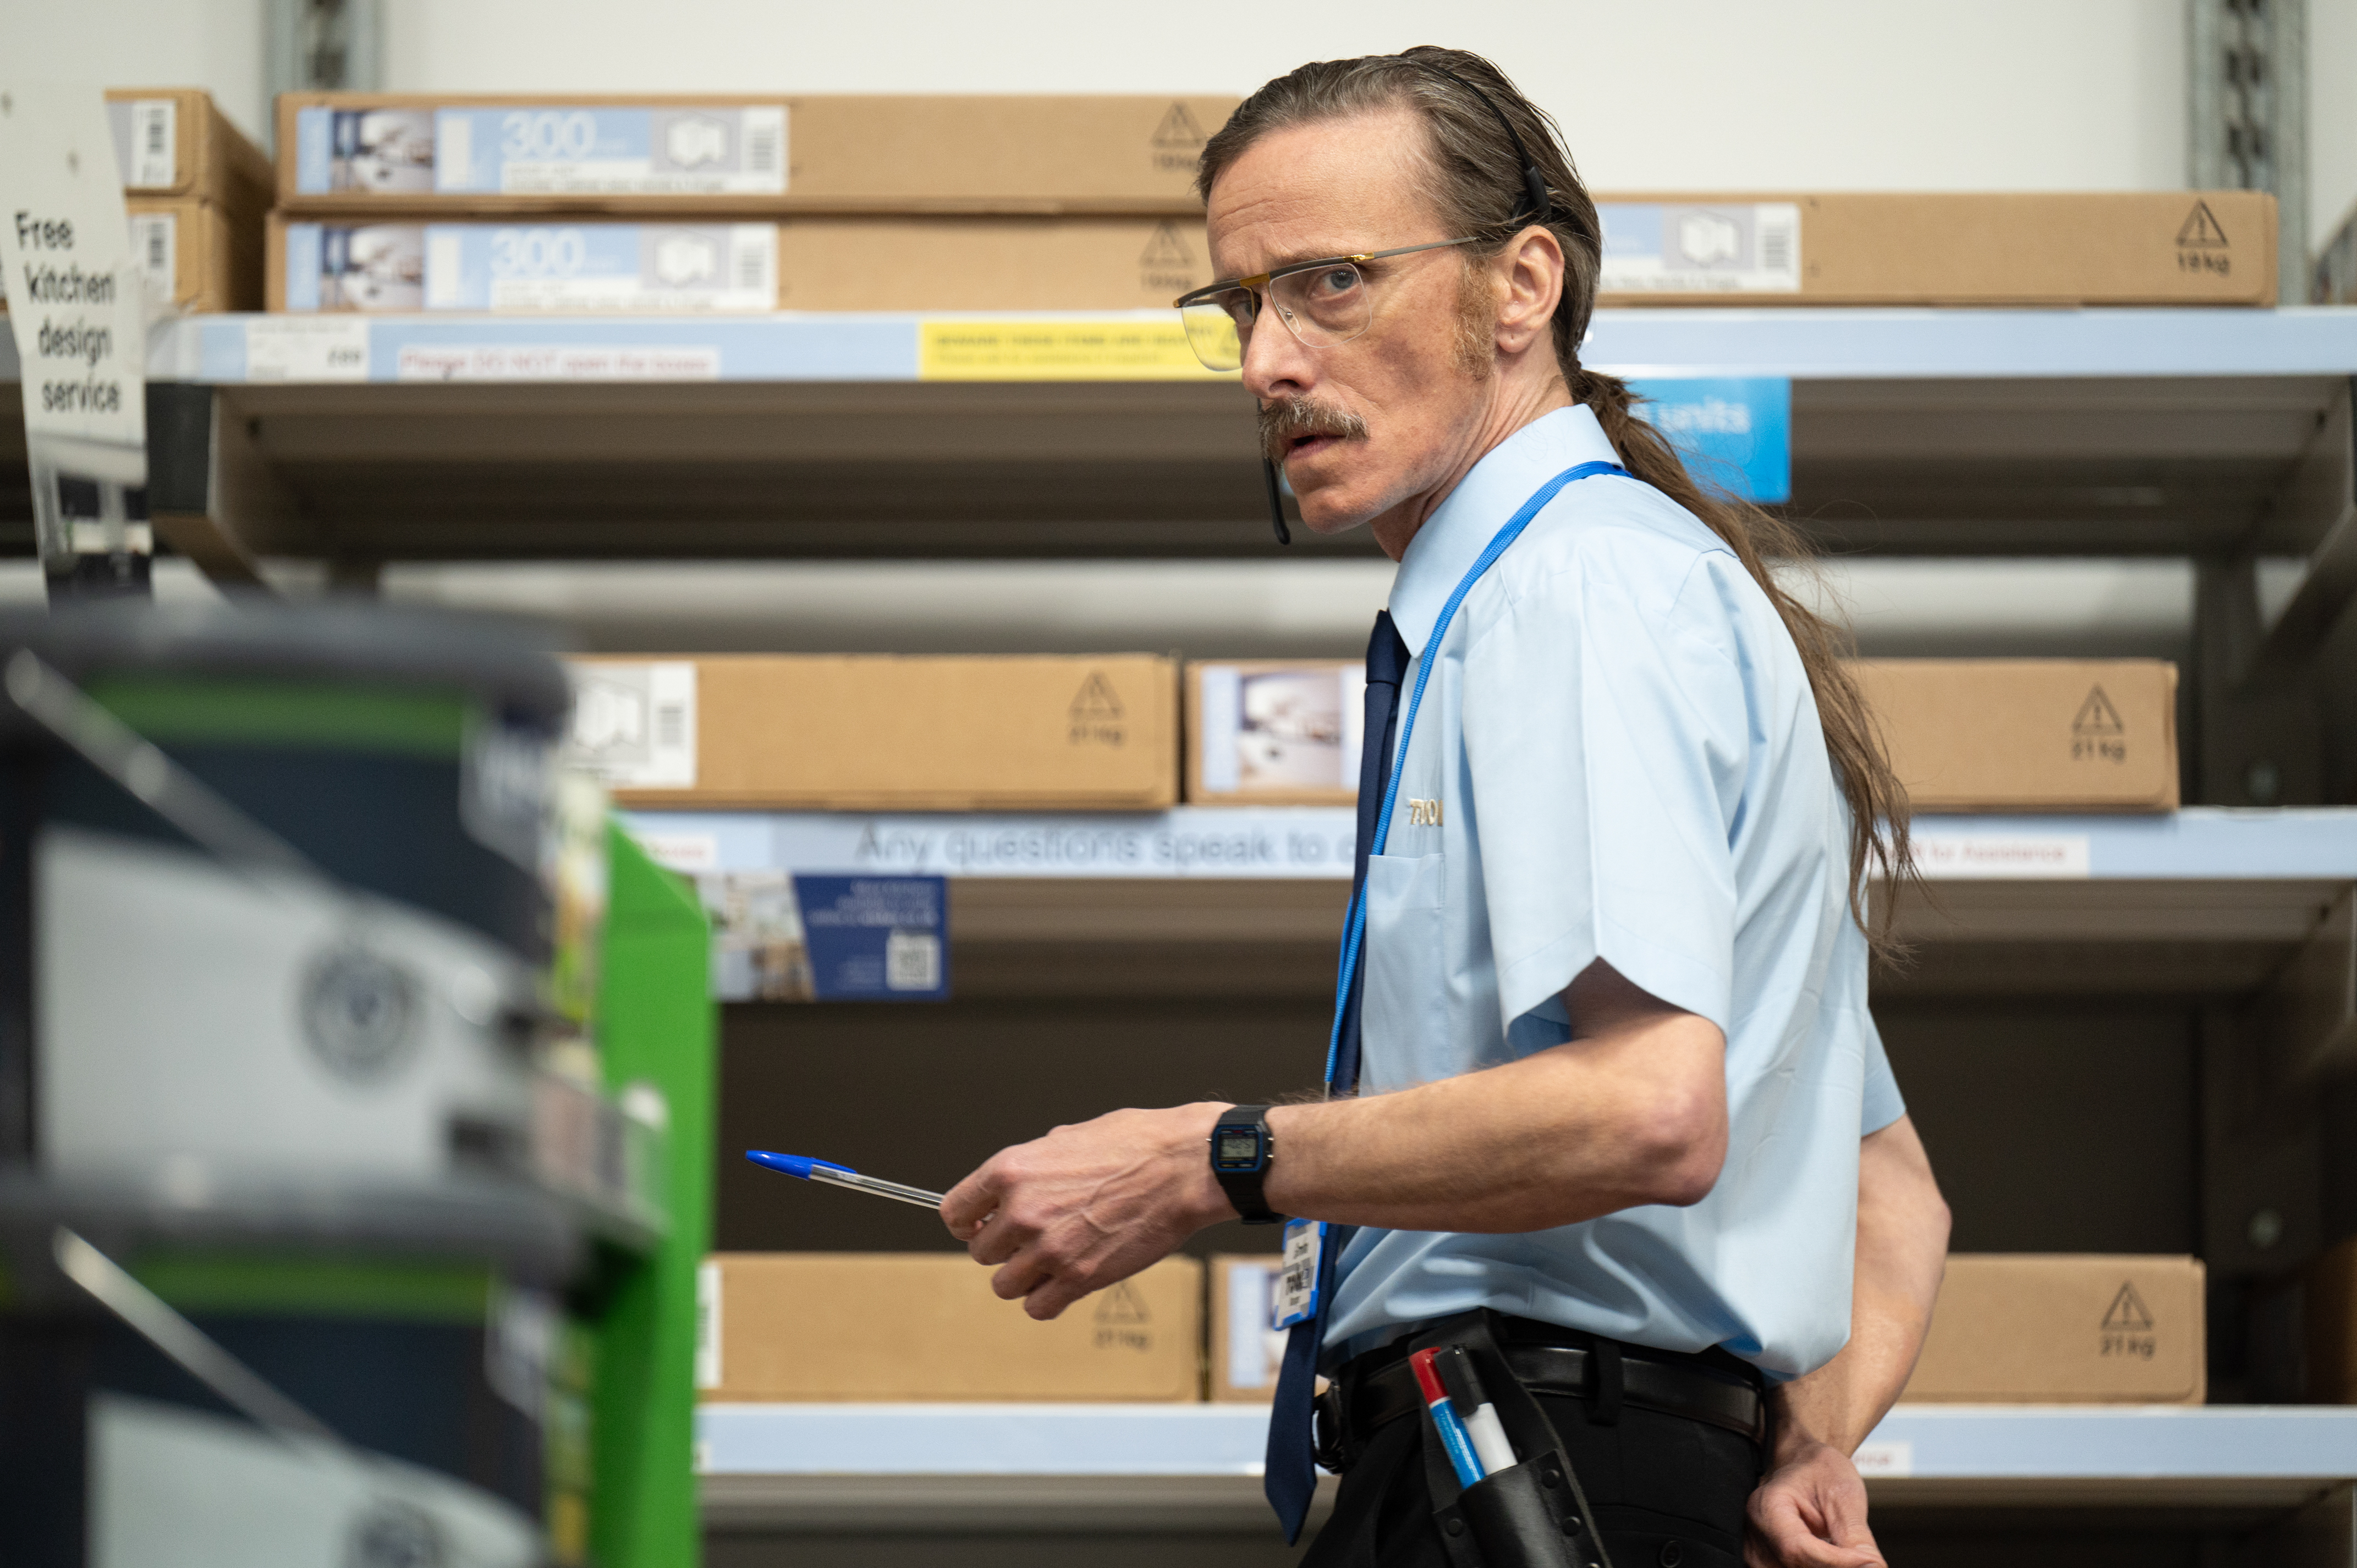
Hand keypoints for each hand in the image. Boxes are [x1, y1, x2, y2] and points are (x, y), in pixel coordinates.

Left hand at [941, 1103, 1233, 1319]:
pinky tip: (1064, 1282)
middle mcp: (1022, 1211)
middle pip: (981, 1252)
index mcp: (1011, 1170)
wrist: (1184, 1167)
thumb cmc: (1136, 1144)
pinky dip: (1048, 1300)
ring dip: (1023, 1277)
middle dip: (1004, 1248)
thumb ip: (1032, 1168)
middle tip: (1032, 1239)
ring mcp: (1049, 1249)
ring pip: (1004, 1285)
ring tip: (1050, 1262)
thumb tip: (1015, 1187)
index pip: (955, 1212)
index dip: (967, 1223)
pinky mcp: (1079, 1279)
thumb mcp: (1067, 1138)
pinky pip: (1038, 1308)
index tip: (979, 1227)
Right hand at [1745, 1439, 1884, 1567]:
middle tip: (1864, 1558)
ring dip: (1825, 1566)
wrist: (1803, 1464)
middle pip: (1795, 1566)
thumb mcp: (1844, 1495)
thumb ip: (1856, 1536)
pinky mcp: (1767, 1562)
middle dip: (1835, 1566)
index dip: (1837, 1562)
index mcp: (1767, 1507)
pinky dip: (1818, 1567)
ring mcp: (1758, 1551)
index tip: (1870, 1561)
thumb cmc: (1820, 1471)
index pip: (1798, 1548)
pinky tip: (1835, 1560)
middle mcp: (1755, 1534)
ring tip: (1850, 1555)